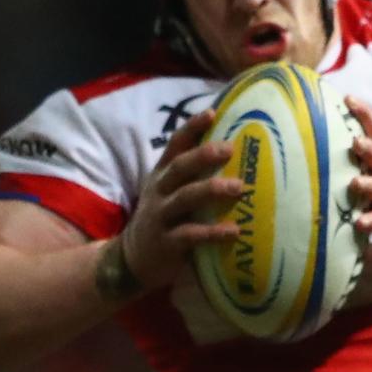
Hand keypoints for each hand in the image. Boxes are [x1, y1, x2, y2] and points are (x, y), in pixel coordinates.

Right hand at [119, 109, 241, 290]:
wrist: (132, 259)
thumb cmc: (163, 220)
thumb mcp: (168, 193)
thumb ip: (191, 177)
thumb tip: (233, 154)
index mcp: (162, 175)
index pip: (175, 145)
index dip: (192, 128)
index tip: (211, 112)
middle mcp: (159, 191)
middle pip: (179, 168)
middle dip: (203, 155)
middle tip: (229, 148)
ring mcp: (160, 216)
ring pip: (185, 198)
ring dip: (212, 190)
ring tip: (239, 187)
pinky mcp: (166, 243)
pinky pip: (190, 235)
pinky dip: (212, 233)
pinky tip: (233, 231)